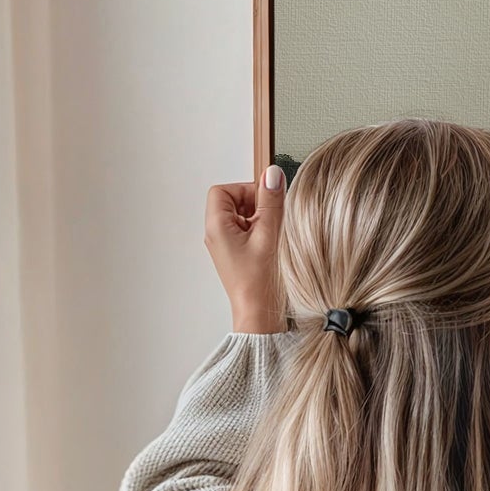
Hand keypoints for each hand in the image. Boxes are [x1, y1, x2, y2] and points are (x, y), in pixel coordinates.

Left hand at [205, 165, 285, 333]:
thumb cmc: (260, 283)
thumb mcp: (269, 236)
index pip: (223, 191)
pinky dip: (261, 233)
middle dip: (255, 205)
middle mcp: (217, 235)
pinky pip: (247, 232)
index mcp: (217, 227)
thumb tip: (272, 175)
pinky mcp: (237, 255)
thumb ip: (271, 202)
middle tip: (272, 220)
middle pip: (232, 202)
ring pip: (242, 217)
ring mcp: (226, 246)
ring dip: (260, 220)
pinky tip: (272, 247)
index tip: (266, 201)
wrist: (259, 315)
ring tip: (272, 237)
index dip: (245, 190)